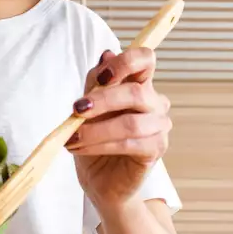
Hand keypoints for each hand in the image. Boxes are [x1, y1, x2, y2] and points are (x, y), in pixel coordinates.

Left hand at [68, 49, 172, 210]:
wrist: (100, 179)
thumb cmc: (96, 139)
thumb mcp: (89, 106)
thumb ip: (96, 83)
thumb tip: (106, 54)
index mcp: (141, 85)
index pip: (146, 59)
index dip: (124, 62)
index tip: (99, 77)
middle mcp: (155, 103)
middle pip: (136, 92)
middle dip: (102, 100)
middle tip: (76, 110)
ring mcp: (159, 127)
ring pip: (130, 123)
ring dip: (96, 130)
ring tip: (72, 138)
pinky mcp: (156, 150)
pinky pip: (128, 144)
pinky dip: (100, 145)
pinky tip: (81, 148)